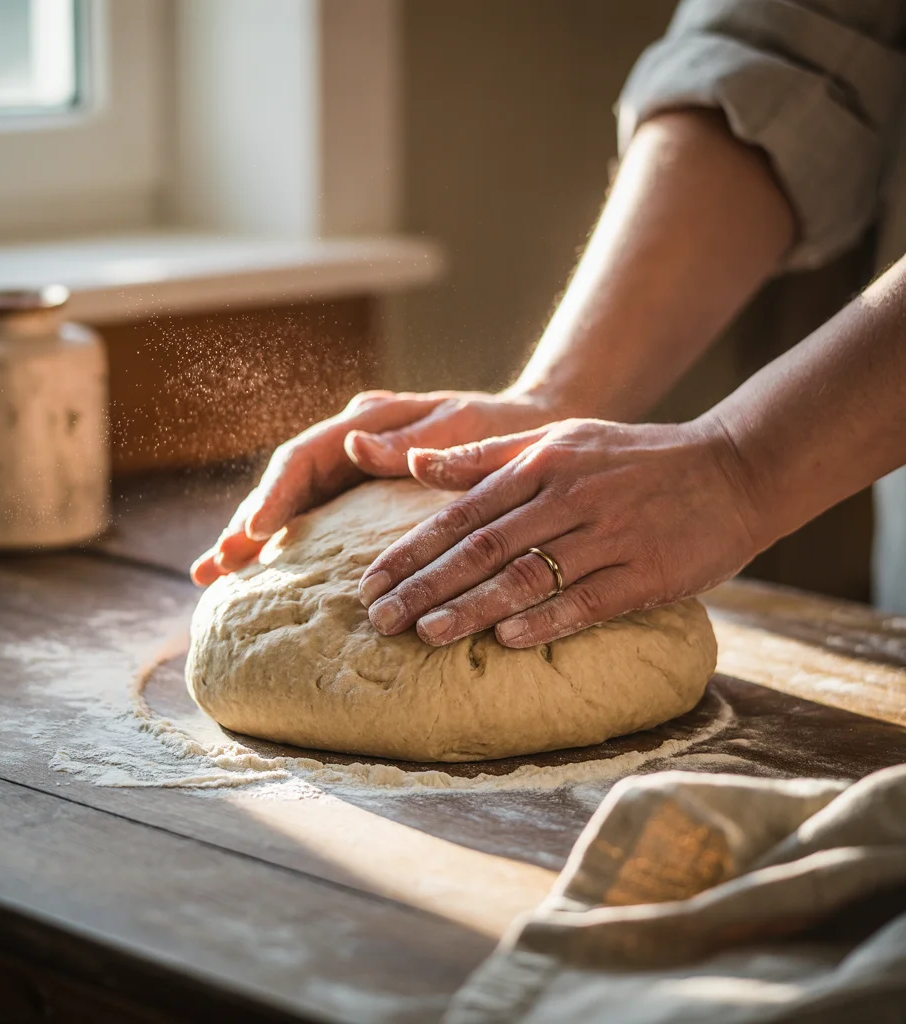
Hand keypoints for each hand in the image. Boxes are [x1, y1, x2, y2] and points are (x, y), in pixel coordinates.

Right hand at [190, 388, 559, 584]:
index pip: (304, 456)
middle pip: (285, 483)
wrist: (528, 432)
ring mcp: (352, 470)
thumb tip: (352, 444)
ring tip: (213, 575)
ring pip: (291, 503)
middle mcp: (350, 444)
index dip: (275, 493)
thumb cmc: (500, 431)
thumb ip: (411, 438)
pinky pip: (313, 519)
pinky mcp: (361, 495)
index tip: (256, 530)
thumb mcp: (462, 427)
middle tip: (214, 565)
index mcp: (368, 422)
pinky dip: (283, 544)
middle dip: (247, 522)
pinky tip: (257, 571)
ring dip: (251, 537)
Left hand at [357, 417, 761, 646]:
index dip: (411, 550)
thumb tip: (415, 463)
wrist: (734, 468)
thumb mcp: (560, 439)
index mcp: (541, 465)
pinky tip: (508, 641)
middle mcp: (568, 498)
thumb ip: (487, 456)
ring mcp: (610, 536)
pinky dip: (547, 621)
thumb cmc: (634, 458)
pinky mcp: (649, 573)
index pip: (460, 514)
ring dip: (472, 608)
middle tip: (380, 619)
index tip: (370, 582)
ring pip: (529, 576)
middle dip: (425, 585)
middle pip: (483, 548)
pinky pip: (589, 601)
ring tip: (425, 635)